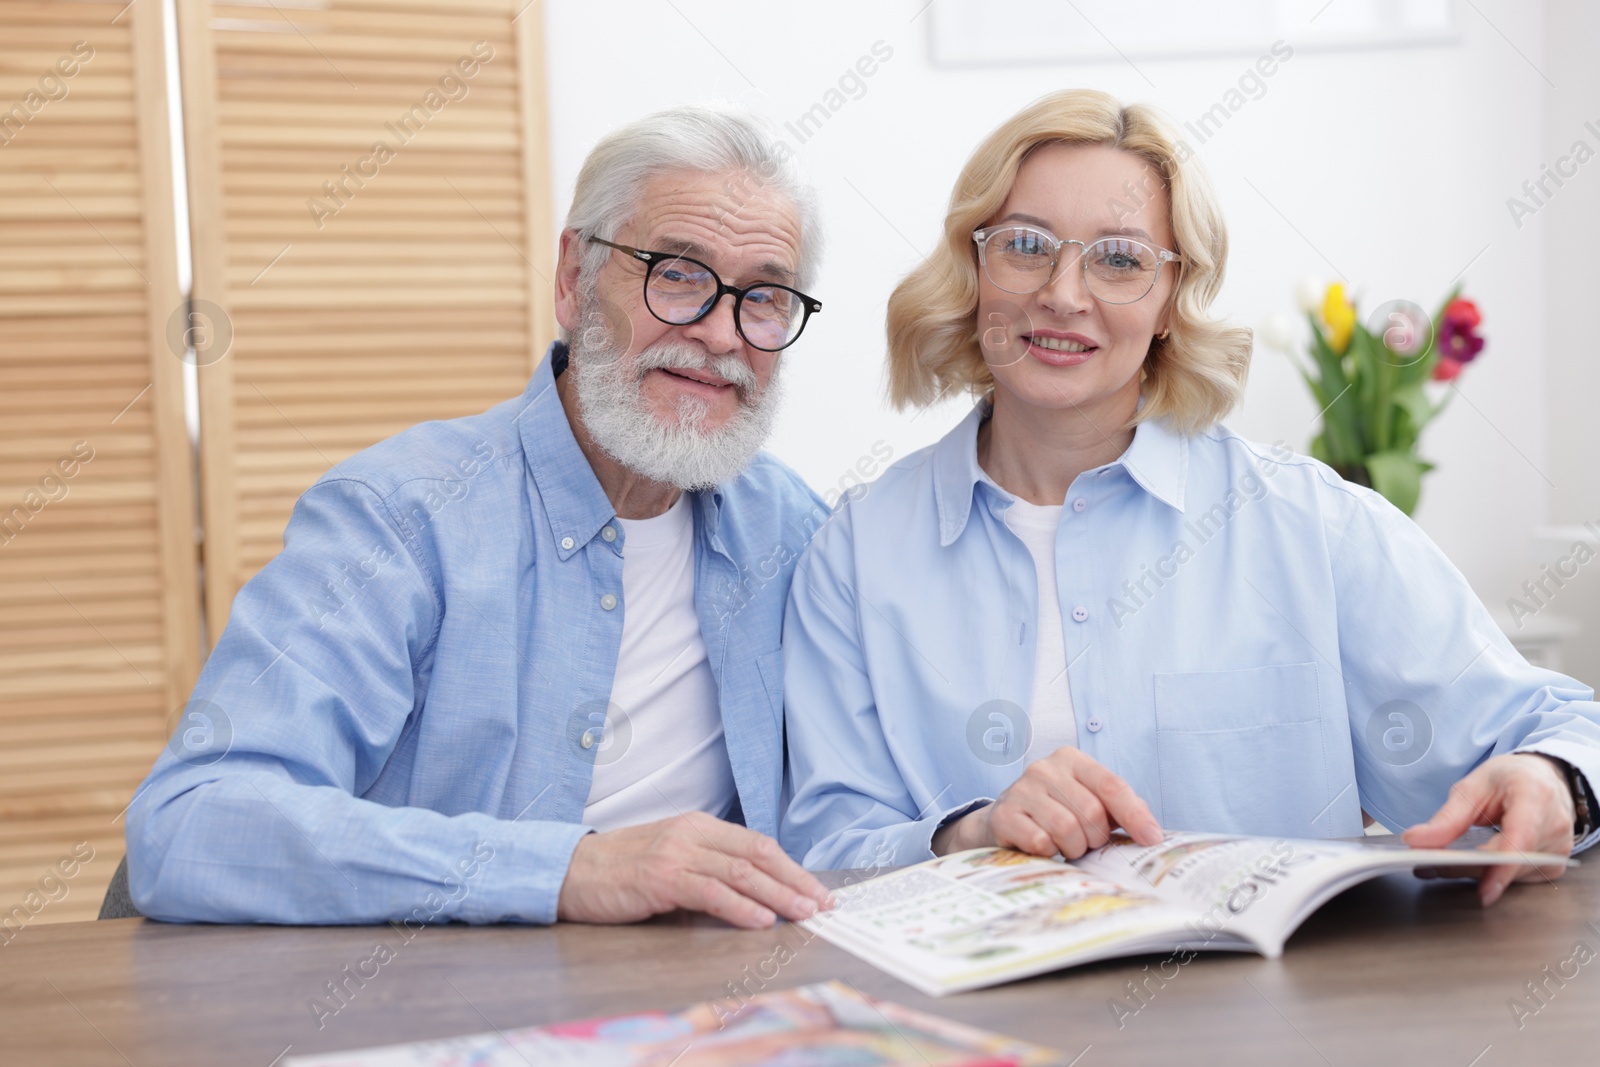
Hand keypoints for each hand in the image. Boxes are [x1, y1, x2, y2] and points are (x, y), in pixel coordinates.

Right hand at [556, 812, 833, 928]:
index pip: (757, 844)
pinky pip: (709, 890)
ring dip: (778, 895)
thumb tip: (755, 892)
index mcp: (699, 825)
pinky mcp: (660, 877)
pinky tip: (760, 920)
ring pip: (740, 872)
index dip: (792, 867)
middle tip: (823, 904)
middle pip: (757, 854)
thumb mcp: (671, 857)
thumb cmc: (621, 870)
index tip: (817, 890)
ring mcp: (676, 852)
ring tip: (803, 913)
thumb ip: (708, 867)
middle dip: (795, 881)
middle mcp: (692, 833)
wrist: (568, 870)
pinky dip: (740, 906)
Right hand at [933, 747, 1163, 858]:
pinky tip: (1043, 848)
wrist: (1003, 822)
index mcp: (1071, 759)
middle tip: (1086, 843)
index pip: (1111, 785)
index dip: (1135, 815)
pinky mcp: (1004, 814)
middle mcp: (1045, 768)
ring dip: (1073, 848)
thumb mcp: (1086, 801)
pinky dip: (1049, 853)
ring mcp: (1021, 789)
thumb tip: (1152, 832)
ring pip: (1066, 828)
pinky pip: (1041, 842)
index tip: (1151, 839)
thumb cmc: (1054, 812)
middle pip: (1091, 812)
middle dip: (1096, 838)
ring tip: (1066, 847)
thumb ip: (1118, 809)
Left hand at [1401, 753, 1575, 906]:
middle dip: (1468, 868)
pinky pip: (1518, 877)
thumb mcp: (1472, 787)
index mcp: (1535, 795)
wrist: (1541, 778)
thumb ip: (1447, 817)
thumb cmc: (1508, 779)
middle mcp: (1554, 825)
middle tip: (1427, 866)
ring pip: (1512, 874)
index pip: (1521, 839)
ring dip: (1476, 873)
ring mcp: (1559, 848)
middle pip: (1511, 861)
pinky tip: (1471, 864)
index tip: (1483, 891)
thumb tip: (1415, 841)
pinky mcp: (1554, 864)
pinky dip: (1492, 874)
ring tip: (1441, 863)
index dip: (1501, 867)